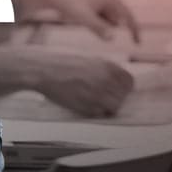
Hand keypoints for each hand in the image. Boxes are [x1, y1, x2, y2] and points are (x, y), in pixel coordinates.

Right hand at [0, 46, 132, 117]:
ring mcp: (97, 94)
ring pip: (114, 107)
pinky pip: (99, 113)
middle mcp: (106, 80)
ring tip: (92, 100)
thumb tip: (116, 79)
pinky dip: (94, 111)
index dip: (124, 87)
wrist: (42, 68)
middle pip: (123, 96)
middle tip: (103, 96)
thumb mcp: (88, 58)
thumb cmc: (61, 61)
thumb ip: (104, 69)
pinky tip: (83, 103)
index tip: (117, 89)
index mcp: (107, 65)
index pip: (129, 81)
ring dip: (106, 106)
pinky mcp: (86, 106)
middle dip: (116, 97)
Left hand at [20, 0, 139, 42]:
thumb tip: (111, 38)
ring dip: (98, 21)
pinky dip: (94, 16)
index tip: (138, 44)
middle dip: (104, 24)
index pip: (128, 16)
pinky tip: (80, 11)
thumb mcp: (83, 19)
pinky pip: (100, 12)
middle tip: (85, 18)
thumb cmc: (69, 5)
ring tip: (81, 14)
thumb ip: (98, 29)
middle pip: (115, 18)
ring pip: (107, 16)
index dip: (134, 31)